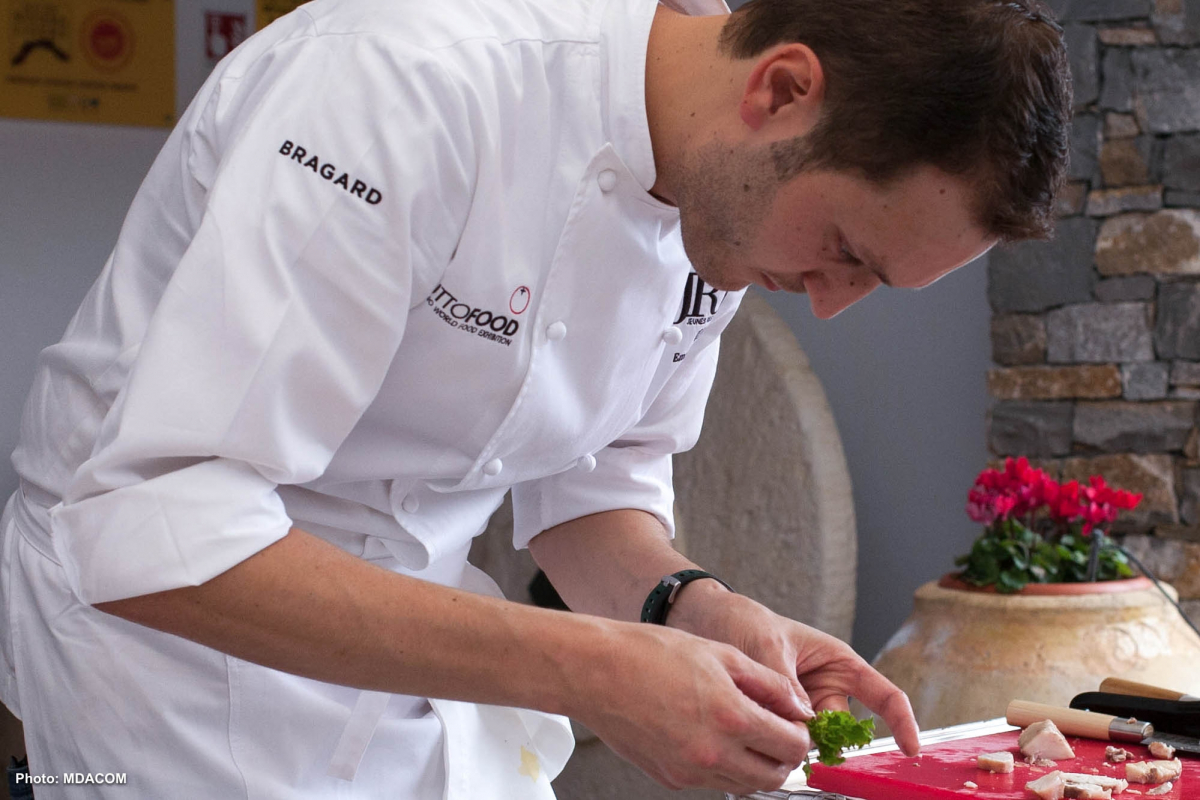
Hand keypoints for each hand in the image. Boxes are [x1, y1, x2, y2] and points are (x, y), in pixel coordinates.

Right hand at [568, 620, 813, 794]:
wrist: (596, 670)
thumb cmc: (651, 654)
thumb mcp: (721, 655)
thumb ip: (769, 684)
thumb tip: (800, 707)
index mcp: (731, 717)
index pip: (792, 746)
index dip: (801, 733)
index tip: (794, 720)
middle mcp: (712, 753)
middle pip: (774, 776)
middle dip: (784, 755)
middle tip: (777, 731)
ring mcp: (689, 771)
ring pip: (745, 784)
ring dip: (756, 765)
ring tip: (746, 733)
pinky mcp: (670, 778)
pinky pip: (712, 781)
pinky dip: (723, 766)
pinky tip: (712, 736)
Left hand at [670, 586, 920, 757]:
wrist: (707, 622)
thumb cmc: (745, 620)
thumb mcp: (767, 645)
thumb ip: (786, 684)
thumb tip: (803, 723)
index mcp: (838, 661)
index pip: (884, 695)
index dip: (902, 722)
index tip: (910, 749)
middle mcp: (826, 687)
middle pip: (843, 728)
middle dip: (825, 738)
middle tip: (793, 732)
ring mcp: (804, 705)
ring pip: (814, 739)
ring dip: (794, 738)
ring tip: (759, 714)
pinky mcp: (781, 718)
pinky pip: (788, 739)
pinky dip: (775, 739)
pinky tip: (751, 725)